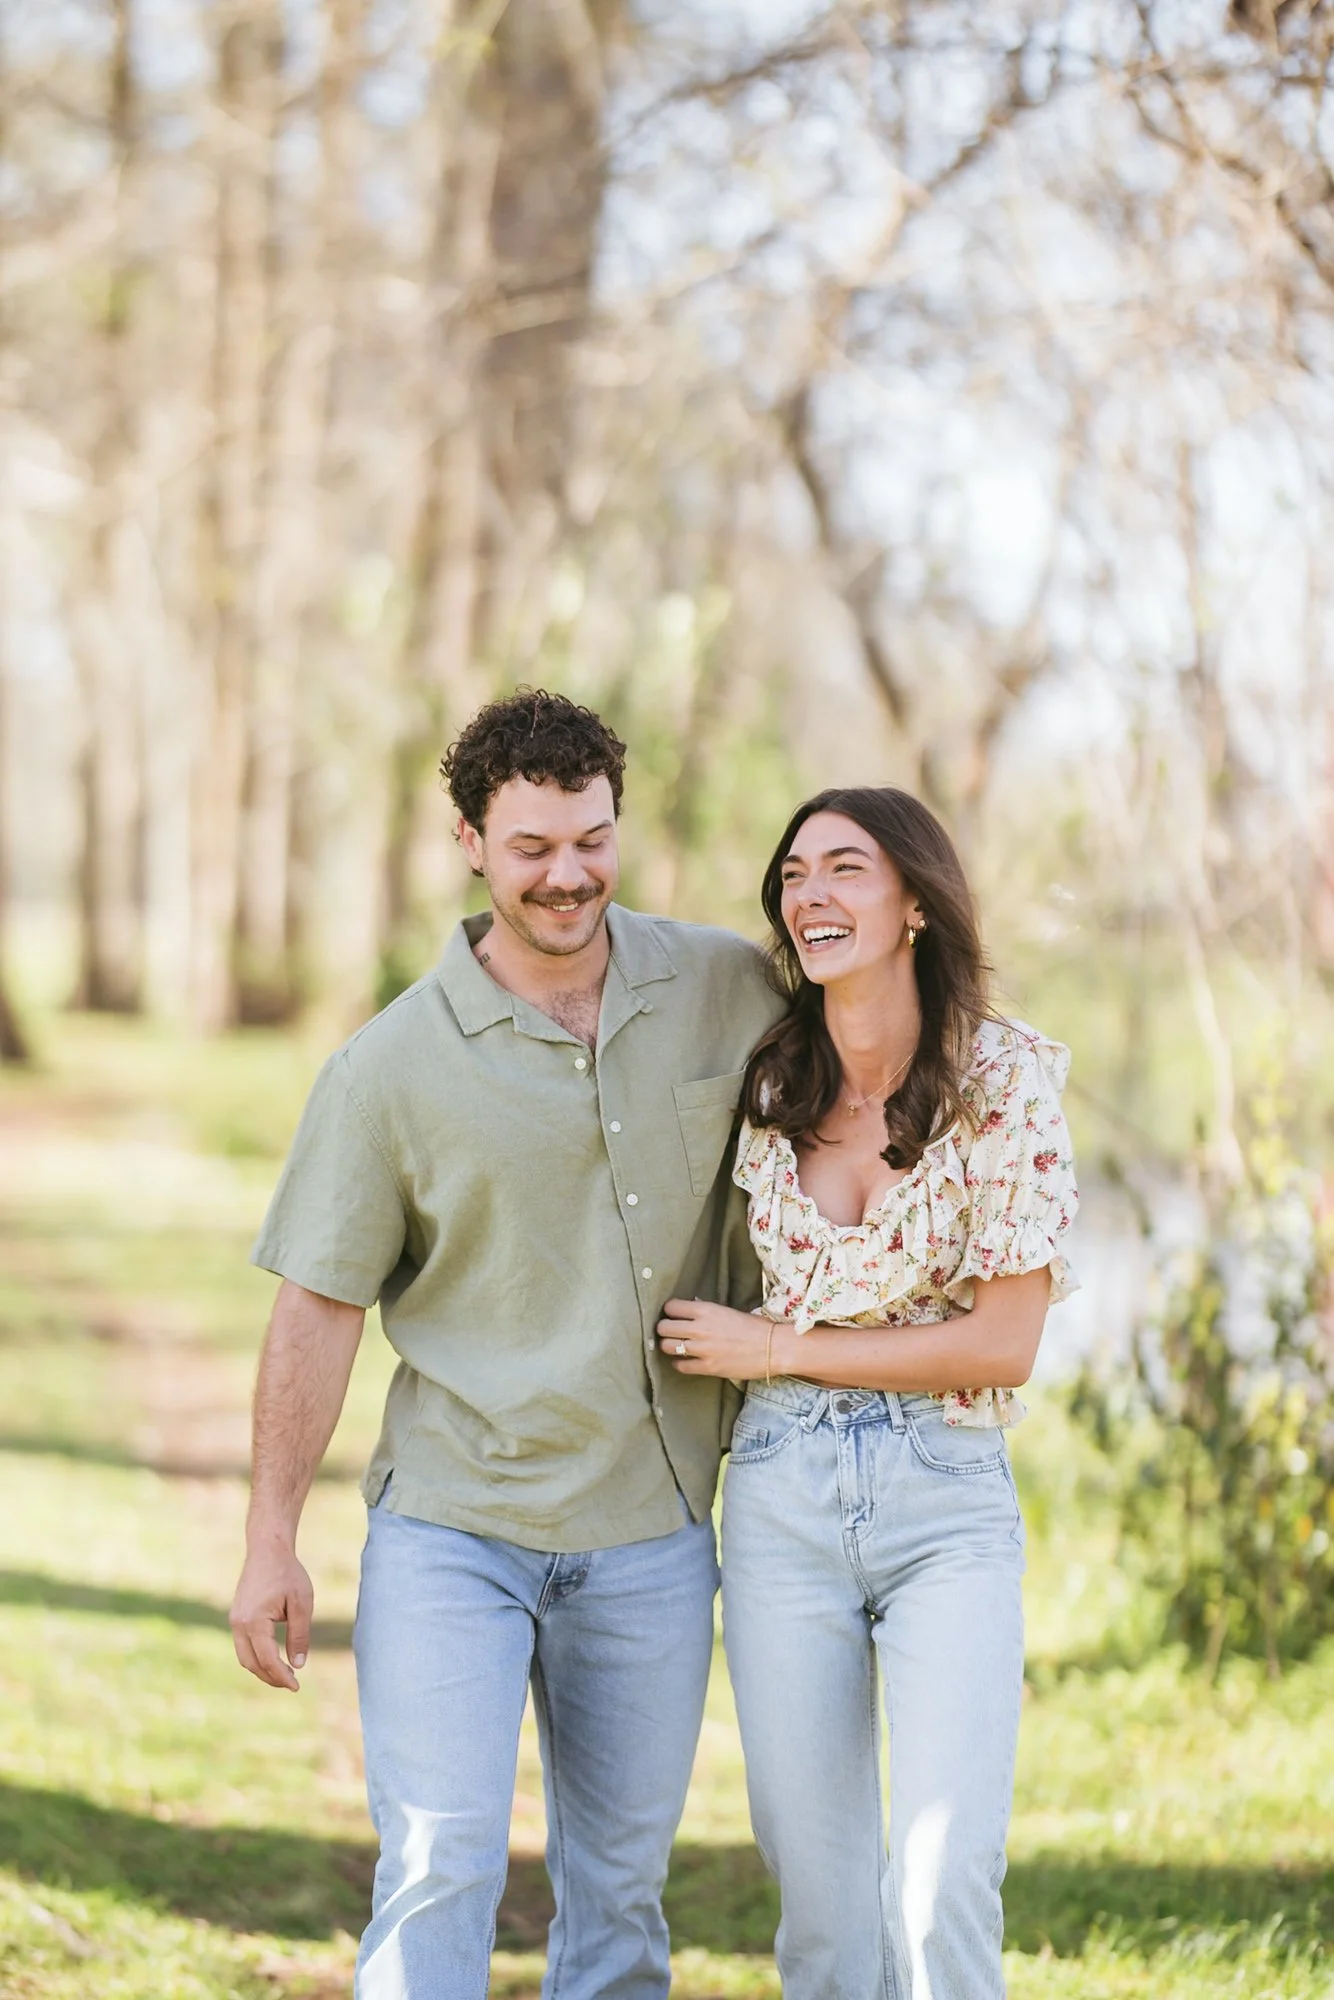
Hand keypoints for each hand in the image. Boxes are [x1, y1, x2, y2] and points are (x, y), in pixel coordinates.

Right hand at [230, 1538, 313, 1691]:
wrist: (267, 1549)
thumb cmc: (288, 1573)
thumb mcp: (302, 1603)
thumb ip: (299, 1635)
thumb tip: (299, 1665)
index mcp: (254, 1621)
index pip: (267, 1659)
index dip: (282, 1676)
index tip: (297, 1686)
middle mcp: (238, 1624)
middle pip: (251, 1663)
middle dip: (271, 1677)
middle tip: (292, 1684)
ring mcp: (234, 1620)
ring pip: (244, 1657)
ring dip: (262, 1669)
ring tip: (285, 1674)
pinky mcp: (236, 1617)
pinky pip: (243, 1645)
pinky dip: (257, 1657)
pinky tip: (274, 1658)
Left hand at [657, 1298, 788, 1378]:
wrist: (774, 1347)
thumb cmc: (755, 1327)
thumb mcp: (727, 1311)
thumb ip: (706, 1312)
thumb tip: (690, 1310)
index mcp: (706, 1310)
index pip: (671, 1307)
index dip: (670, 1312)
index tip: (673, 1315)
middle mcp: (700, 1328)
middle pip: (663, 1327)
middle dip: (664, 1329)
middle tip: (670, 1332)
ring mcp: (703, 1349)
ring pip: (667, 1347)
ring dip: (669, 1346)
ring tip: (676, 1346)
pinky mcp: (708, 1367)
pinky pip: (681, 1366)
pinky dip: (680, 1364)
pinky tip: (686, 1361)